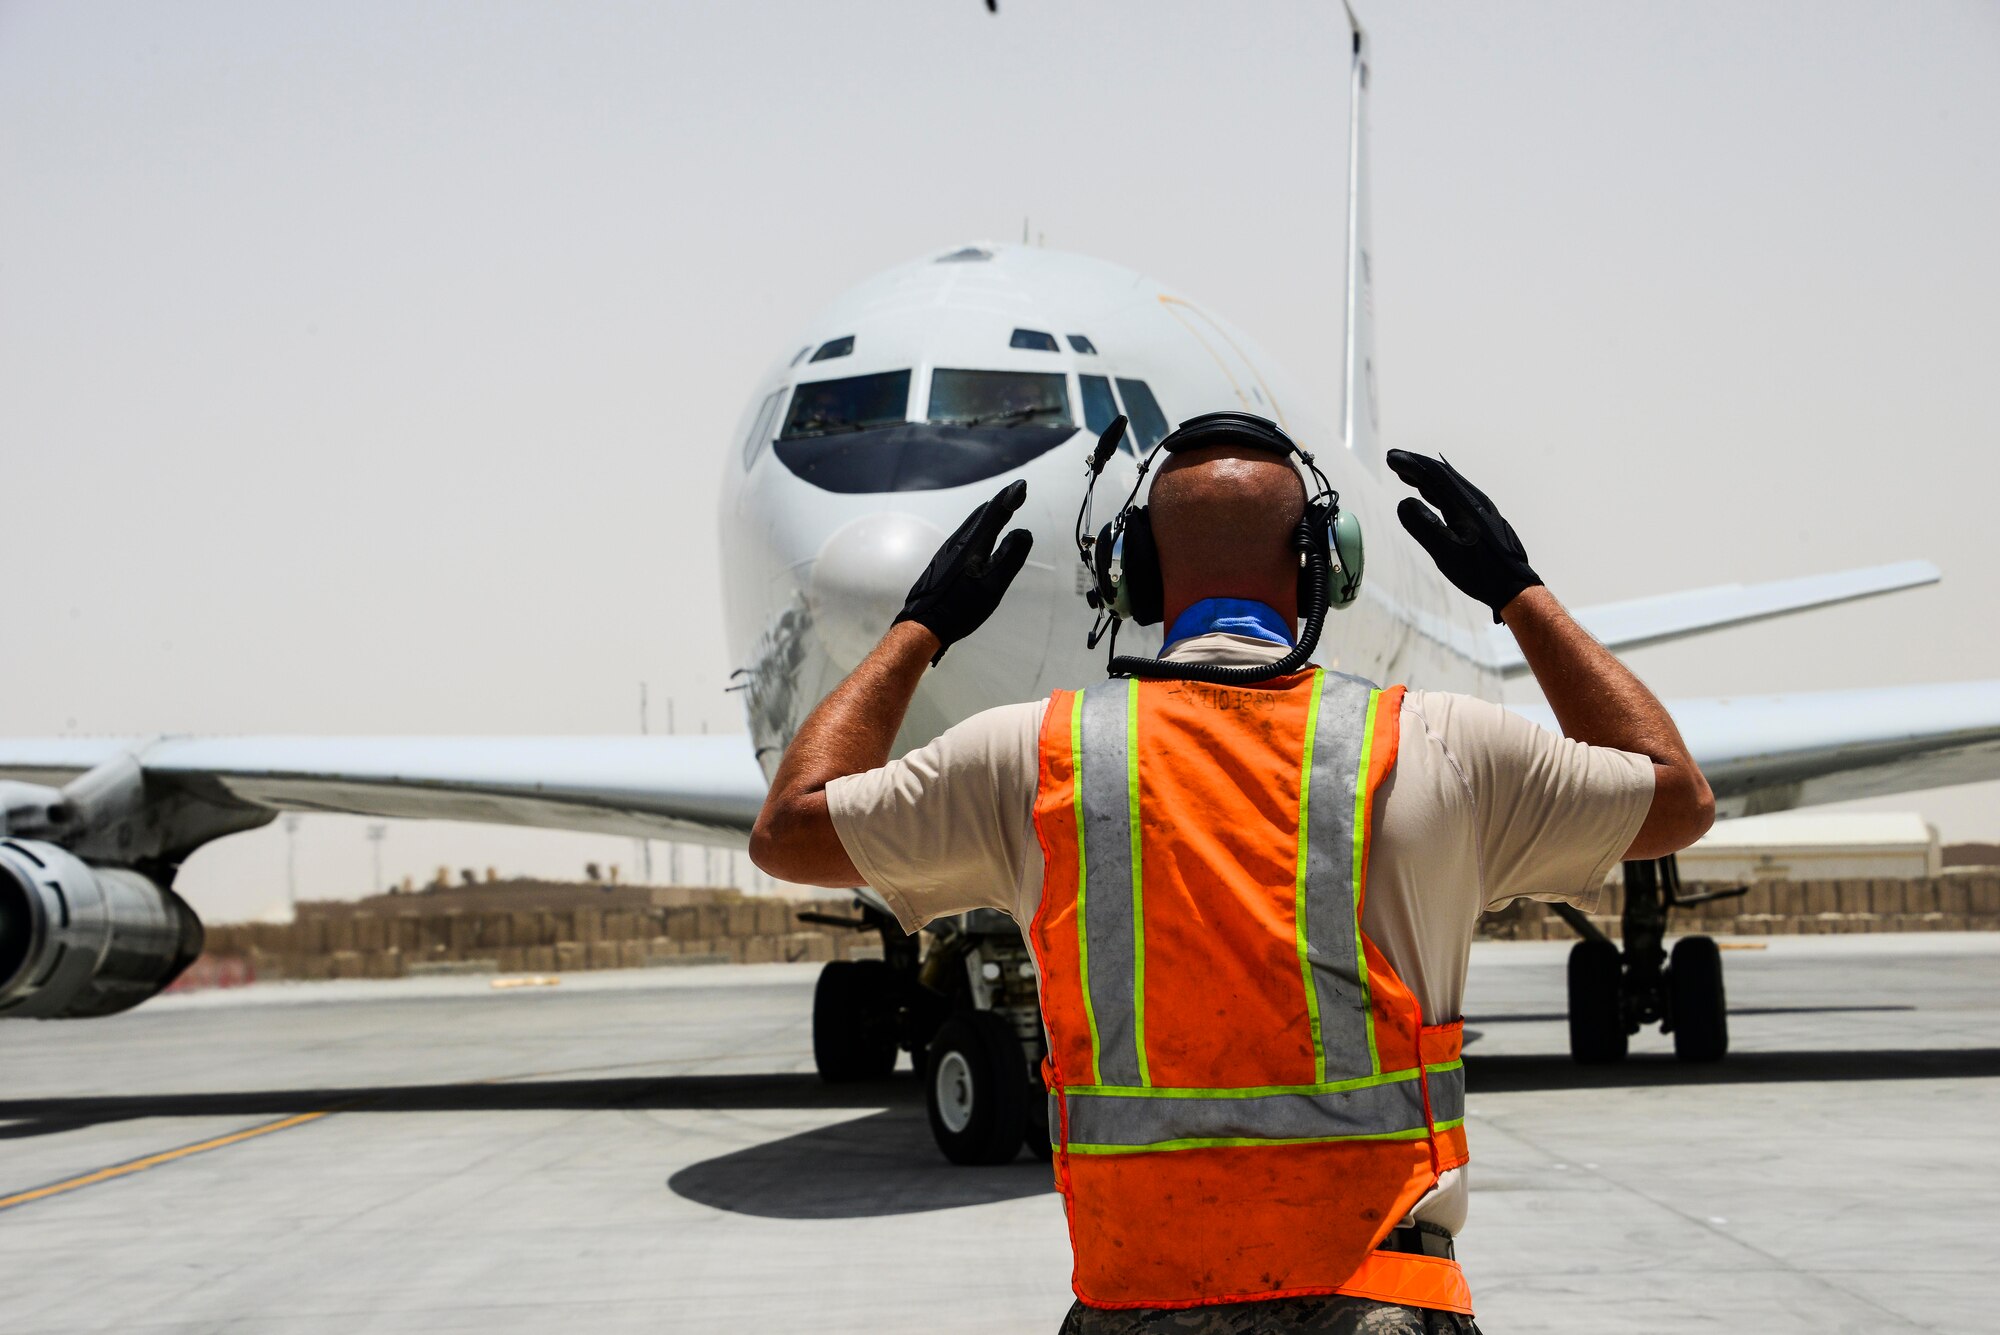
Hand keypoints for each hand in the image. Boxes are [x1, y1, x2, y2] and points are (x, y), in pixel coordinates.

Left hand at [893, 480, 1034, 662]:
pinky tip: (976, 536)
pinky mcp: (940, 561)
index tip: (1022, 486)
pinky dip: (976, 527)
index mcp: (972, 545)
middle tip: (1014, 494)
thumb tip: (1023, 532)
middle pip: (981, 515)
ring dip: (987, 514)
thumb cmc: (960, 608)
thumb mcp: (992, 586)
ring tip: (998, 508)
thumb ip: (1010, 558)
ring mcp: (946, 551)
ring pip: (970, 524)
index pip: (994, 514)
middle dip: (999, 503)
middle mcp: (957, 542)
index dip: (1009, 498)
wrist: (924, 624)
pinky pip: (963, 535)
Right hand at [1386, 450, 1541, 622]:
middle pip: (1442, 476)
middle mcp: (1475, 501)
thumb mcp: (1446, 553)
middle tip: (1393, 461)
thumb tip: (1403, 502)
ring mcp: (1480, 510)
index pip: (1435, 476)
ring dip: (1426, 479)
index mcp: (1466, 505)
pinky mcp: (1481, 519)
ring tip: (1405, 476)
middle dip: (1416, 467)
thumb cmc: (1480, 573)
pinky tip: (1429, 498)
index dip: (1412, 464)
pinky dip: (1437, 493)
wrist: (1515, 586)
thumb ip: (1424, 527)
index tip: (1391, 458)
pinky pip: (1454, 498)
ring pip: (1448, 487)